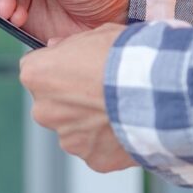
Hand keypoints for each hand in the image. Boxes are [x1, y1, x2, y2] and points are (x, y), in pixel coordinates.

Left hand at [20, 24, 137, 172]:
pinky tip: (129, 125)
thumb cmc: (128, 57)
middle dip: (72, 99)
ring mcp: (68, 138)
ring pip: (75, 129)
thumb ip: (71, 44)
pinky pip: (97, 148)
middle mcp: (44, 110)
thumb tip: (57, 48)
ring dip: (91, 122)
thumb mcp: (98, 34)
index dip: (58, 68)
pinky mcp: (92, 158)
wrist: (157, 90)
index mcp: (38, 75)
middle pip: (52, 104)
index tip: (77, 68)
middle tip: (102, 90)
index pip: (35, 70)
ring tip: (121, 108)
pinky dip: (110, 141)